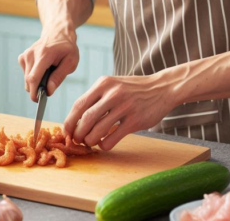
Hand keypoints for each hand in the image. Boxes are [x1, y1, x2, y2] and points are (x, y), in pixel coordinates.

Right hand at [18, 27, 79, 101]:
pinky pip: (26, 74)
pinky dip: (33, 76)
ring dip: (37, 82)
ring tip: (49, 73)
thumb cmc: (66, 47)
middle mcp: (31, 54)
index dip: (34, 92)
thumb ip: (59, 76)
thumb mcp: (71, 62)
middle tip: (50, 86)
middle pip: (29, 81)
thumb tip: (48, 91)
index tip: (38, 101)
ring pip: (27, 79)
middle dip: (38, 89)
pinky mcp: (22, 57)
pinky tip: (42, 69)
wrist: (57, 32)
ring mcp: (25, 55)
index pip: (34, 77)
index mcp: (44, 54)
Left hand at [63, 72, 178, 150]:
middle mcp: (112, 94)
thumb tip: (75, 119)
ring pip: (98, 131)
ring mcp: (124, 107)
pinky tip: (105, 143)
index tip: (67, 131)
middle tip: (78, 140)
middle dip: (78, 133)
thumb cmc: (133, 90)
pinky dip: (104, 144)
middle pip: (86, 119)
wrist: (162, 88)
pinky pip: (112, 138)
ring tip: (91, 142)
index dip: (70, 121)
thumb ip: (96, 97)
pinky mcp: (135, 120)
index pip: (79, 105)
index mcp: (103, 84)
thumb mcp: (113, 85)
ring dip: (90, 140)